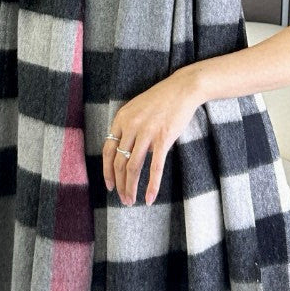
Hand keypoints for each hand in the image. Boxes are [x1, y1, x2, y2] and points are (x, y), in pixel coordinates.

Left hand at [103, 72, 202, 206]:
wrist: (183, 88)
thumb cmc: (161, 99)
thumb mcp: (136, 109)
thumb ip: (128, 128)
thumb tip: (125, 151)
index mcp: (121, 119)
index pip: (108, 151)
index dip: (107, 172)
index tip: (109, 186)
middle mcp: (131, 126)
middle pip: (119, 163)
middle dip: (119, 185)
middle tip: (123, 199)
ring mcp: (147, 133)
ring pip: (133, 167)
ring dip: (131, 188)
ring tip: (131, 201)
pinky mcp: (163, 139)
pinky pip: (155, 167)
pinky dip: (151, 185)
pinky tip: (149, 198)